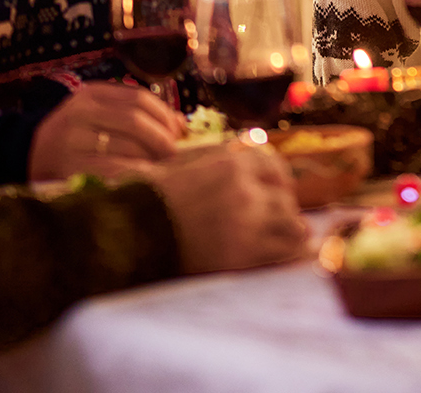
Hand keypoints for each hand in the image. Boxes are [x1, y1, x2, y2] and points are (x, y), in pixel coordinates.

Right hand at [28, 81, 185, 181]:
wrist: (24, 155)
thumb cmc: (74, 136)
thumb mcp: (98, 114)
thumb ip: (134, 114)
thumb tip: (182, 125)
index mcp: (90, 94)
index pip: (138, 98)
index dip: (165, 115)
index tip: (180, 132)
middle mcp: (79, 113)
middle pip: (135, 121)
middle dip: (162, 139)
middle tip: (177, 154)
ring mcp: (72, 140)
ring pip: (126, 146)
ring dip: (152, 159)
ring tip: (165, 168)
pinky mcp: (69, 168)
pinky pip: (112, 169)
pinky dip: (134, 174)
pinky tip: (146, 180)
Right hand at [151, 142, 307, 272]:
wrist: (129, 232)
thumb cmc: (151, 198)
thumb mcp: (186, 164)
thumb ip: (219, 161)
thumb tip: (248, 161)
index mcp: (232, 162)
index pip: (275, 167)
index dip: (279, 183)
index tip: (280, 193)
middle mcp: (245, 188)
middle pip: (285, 198)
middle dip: (283, 212)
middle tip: (279, 225)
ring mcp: (247, 220)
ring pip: (292, 225)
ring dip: (290, 234)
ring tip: (287, 244)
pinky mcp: (243, 253)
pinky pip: (283, 254)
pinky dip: (290, 257)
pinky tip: (290, 260)